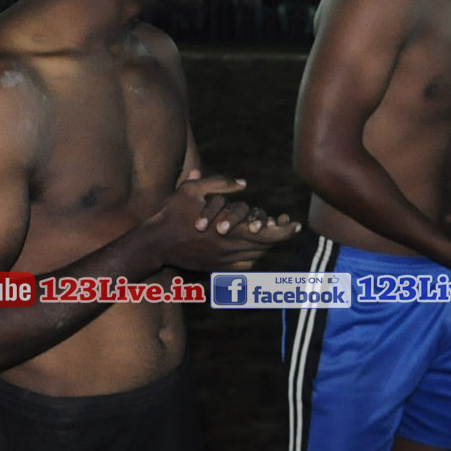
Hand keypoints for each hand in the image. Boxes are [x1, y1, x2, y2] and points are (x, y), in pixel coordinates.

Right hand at [146, 172, 300, 271]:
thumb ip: (219, 183)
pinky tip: (257, 250)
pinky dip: (253, 258)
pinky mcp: (214, 267)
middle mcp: (228, 248)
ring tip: (275, 234)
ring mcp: (222, 261)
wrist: (154, 243)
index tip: (296, 224)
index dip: (284, 230)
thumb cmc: (172, 213)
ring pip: (255, 256)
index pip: (266, 233)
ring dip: (267, 246)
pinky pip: (242, 266)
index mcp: (227, 230)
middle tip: (290, 227)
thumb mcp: (192, 189)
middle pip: (264, 246)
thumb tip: (244, 183)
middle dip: (280, 236)